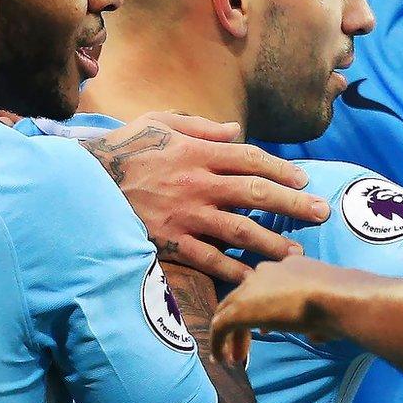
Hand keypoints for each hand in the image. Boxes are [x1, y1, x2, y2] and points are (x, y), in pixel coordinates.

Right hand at [82, 112, 331, 282]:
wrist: (81, 182)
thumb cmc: (122, 149)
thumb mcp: (158, 123)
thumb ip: (199, 125)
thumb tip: (235, 130)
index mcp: (196, 151)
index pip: (250, 159)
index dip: (282, 169)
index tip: (304, 179)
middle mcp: (197, 182)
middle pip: (256, 193)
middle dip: (293, 204)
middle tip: (321, 213)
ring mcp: (185, 215)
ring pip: (240, 230)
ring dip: (273, 242)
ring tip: (297, 253)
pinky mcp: (170, 242)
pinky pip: (209, 260)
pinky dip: (234, 271)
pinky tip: (256, 280)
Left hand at [211, 255, 365, 365]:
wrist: (337, 298)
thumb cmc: (344, 304)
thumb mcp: (330, 310)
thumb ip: (317, 319)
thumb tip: (315, 333)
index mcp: (290, 266)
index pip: (267, 286)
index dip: (264, 308)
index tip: (266, 329)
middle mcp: (267, 271)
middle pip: (244, 297)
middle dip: (243, 323)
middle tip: (245, 349)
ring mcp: (251, 288)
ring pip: (229, 311)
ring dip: (230, 336)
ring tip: (234, 359)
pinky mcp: (240, 308)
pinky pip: (221, 326)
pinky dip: (218, 343)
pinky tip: (222, 359)